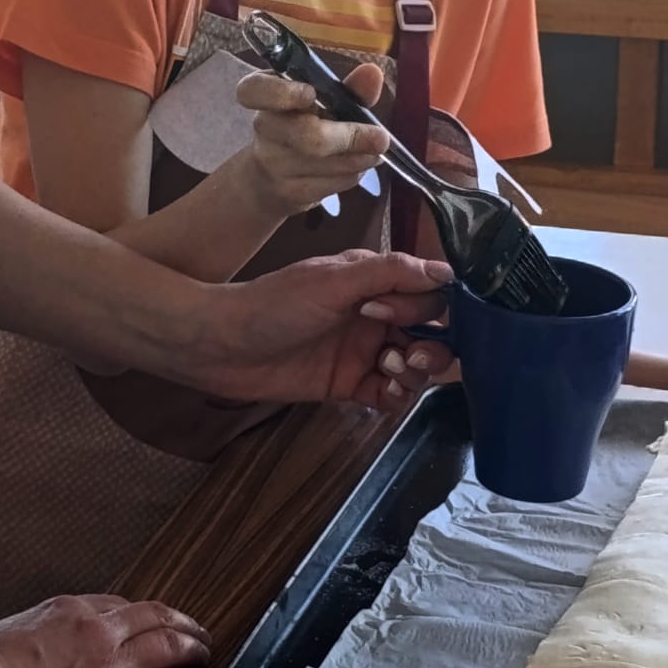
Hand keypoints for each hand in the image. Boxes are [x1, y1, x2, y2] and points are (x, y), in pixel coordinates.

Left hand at [183, 249, 453, 413]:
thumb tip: (446, 271)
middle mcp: (373, 315)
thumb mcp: (333, 280)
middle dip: (432, 345)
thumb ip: (389, 272)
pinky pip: (390, 395)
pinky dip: (399, 396)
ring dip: (417, 372)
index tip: (400, 315)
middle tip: (407, 354)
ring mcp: (361, 352)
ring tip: (391, 369)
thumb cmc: (273, 304)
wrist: (220, 346)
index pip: (426, 293)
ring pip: (415, 365)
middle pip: (429, 332)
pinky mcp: (348, 386)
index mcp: (372, 281)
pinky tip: (386, 392)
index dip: (426, 306)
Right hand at [234, 63, 389, 218]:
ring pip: (326, 162)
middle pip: (306, 134)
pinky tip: (356, 167)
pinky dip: (352, 174)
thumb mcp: (324, 103)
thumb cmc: (302, 127)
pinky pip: (331, 184)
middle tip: (381, 137)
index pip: (253, 90)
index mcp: (266, 96)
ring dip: (359, 157)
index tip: (310, 94)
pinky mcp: (289, 192)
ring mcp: (273, 164)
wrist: (268, 180)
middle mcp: (264, 128)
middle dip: (350, 136)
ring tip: (373, 152)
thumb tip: (373, 72)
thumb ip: (349, 89)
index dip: (281, 93)